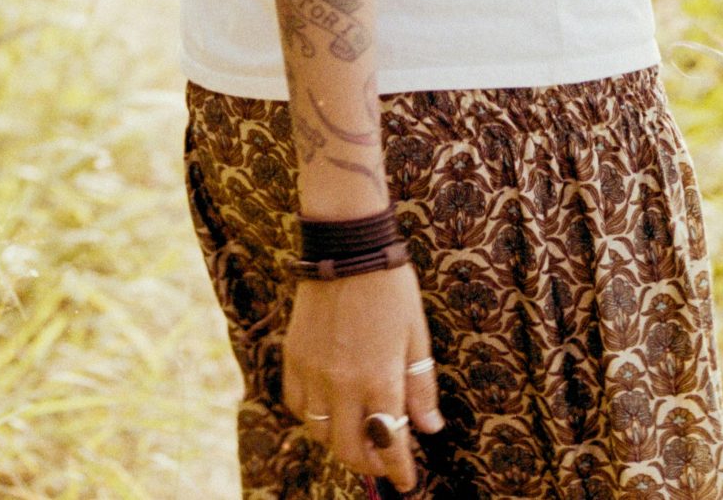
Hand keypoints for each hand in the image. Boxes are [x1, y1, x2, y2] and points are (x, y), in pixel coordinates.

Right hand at [281, 262, 445, 491]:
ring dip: (339, 441)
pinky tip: (327, 409)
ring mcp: (313, 371)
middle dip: (368, 464)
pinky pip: (296, 404)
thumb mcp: (416, 336)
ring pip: (319, 431)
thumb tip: (429, 428)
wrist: (347, 247)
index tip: (406, 482)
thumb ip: (420, 387)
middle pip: (348, 449)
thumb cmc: (391, 289)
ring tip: (356, 434)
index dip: (398, 470)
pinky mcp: (294, 356)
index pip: (388, 443)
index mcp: (379, 378)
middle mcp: (342, 383)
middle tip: (382, 460)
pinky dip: (311, 416)